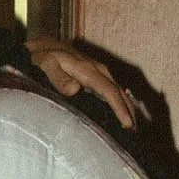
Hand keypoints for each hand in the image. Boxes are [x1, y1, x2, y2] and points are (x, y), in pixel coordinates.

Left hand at [27, 39, 142, 133]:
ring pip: (118, 91)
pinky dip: (119, 103)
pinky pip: (112, 91)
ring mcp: (98, 72)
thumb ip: (58, 78)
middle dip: (129, 111)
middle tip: (135, 133)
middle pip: (119, 92)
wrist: (43, 45)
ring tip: (133, 128)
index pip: (109, 91)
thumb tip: (74, 90)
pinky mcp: (95, 76)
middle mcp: (98, 70)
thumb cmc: (43, 56)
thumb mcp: (46, 64)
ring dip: (127, 108)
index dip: (119, 108)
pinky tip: (121, 114)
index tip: (128, 124)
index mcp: (88, 69)